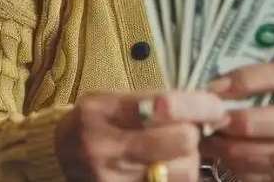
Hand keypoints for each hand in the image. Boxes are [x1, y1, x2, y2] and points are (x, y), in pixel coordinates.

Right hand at [55, 90, 229, 180]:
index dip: (199, 106)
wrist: (57, 157)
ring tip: (177, 154)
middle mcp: (104, 147)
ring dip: (190, 161)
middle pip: (180, 141)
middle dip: (194, 135)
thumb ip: (152, 100)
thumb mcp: (110, 100)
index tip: (216, 107)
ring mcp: (111, 178)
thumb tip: (206, 106)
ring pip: (182, 172)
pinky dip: (177, 178)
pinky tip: (169, 170)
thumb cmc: (93, 122)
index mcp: (102, 111)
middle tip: (190, 132)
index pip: (164, 106)